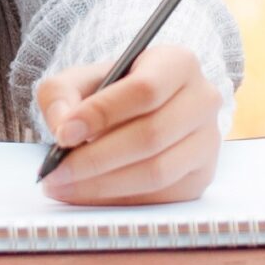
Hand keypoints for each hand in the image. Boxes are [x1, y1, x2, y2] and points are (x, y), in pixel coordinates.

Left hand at [35, 45, 221, 204]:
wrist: (138, 112)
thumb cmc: (109, 93)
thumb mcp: (80, 80)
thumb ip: (61, 95)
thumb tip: (62, 128)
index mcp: (178, 63)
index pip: (144, 89)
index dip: (103, 113)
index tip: (64, 134)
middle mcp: (202, 99)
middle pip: (151, 135)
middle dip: (96, 159)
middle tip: (56, 172)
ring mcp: (207, 141)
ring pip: (156, 171)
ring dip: (104, 185)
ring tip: (64, 187)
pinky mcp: (202, 176)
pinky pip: (160, 197)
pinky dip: (119, 200)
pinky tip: (88, 196)